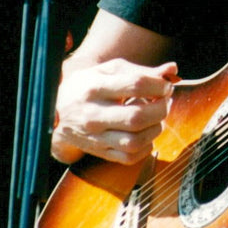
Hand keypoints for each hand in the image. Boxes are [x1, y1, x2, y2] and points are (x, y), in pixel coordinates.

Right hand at [53, 59, 178, 165]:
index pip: (135, 85)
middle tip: (164, 101)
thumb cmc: (88, 86)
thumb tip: (172, 70)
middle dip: (161, 108)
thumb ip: (141, 70)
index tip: (165, 85)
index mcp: (95, 88)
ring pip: (135, 141)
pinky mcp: (100, 152)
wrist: (55, 112)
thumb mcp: (108, 70)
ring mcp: (95, 137)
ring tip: (156, 117)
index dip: (159, 85)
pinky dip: (146, 146)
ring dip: (156, 128)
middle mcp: (93, 114)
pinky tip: (146, 133)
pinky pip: (130, 157)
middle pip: (137, 117)